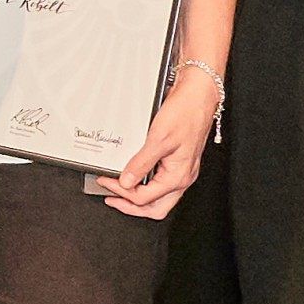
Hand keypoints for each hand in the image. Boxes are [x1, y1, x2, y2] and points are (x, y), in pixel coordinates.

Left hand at [89, 67, 219, 219]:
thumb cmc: (185, 114)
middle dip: (131, 207)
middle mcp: (182, 177)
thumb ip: (141, 164)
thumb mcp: (158, 139)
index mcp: (178, 176)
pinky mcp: (178, 162)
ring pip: (159, 198)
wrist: (197, 96)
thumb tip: (125, 182)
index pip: (144, 198)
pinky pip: (161, 183)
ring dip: (138, 198)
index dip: (121, 193)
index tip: (106, 181)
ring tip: (119, 190)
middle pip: (155, 207)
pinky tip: (134, 177)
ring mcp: (181, 171)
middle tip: (112, 198)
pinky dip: (145, 184)